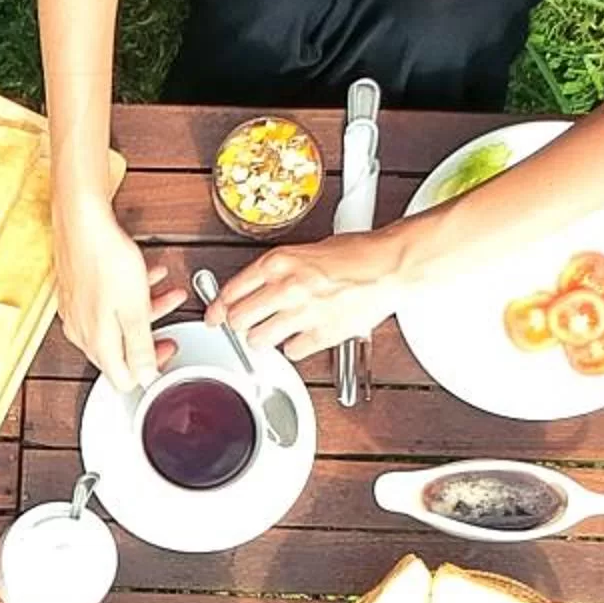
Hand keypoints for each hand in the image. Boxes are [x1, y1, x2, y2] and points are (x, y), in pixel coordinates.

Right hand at [53, 184, 186, 391]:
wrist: (82, 221)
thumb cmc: (104, 258)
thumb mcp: (134, 308)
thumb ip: (140, 346)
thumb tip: (145, 377)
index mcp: (96, 341)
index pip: (123, 378)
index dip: (150, 371)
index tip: (167, 350)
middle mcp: (81, 331)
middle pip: (120, 352)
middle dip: (151, 337)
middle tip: (170, 330)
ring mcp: (77, 311)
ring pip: (116, 324)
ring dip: (147, 311)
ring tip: (169, 294)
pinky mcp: (77, 292)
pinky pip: (106, 304)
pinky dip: (130, 295)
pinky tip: (147, 277)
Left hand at [212, 225, 411, 361]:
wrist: (390, 264)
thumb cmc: (355, 253)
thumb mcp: (305, 250)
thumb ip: (277, 270)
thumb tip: (250, 287)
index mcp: (278, 262)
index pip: (231, 291)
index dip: (217, 308)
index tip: (214, 316)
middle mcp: (286, 287)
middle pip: (238, 320)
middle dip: (238, 325)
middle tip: (245, 325)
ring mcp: (304, 313)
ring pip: (259, 341)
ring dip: (263, 340)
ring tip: (274, 332)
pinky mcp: (323, 334)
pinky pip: (292, 352)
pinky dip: (294, 348)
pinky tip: (302, 336)